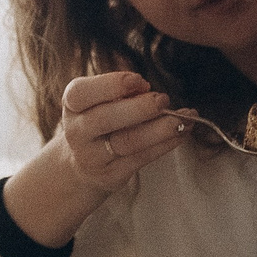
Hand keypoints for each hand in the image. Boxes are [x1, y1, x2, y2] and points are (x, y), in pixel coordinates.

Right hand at [56, 72, 189, 194]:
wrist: (83, 164)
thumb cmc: (100, 121)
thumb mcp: (101, 100)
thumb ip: (121, 92)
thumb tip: (145, 88)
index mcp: (72, 105)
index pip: (82, 94)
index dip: (110, 85)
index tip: (140, 80)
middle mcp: (76, 132)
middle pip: (105, 119)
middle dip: (139, 108)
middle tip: (164, 99)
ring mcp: (92, 157)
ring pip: (128, 141)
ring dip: (161, 128)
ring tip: (185, 118)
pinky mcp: (112, 175)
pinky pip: (142, 158)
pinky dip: (166, 144)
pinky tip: (182, 132)